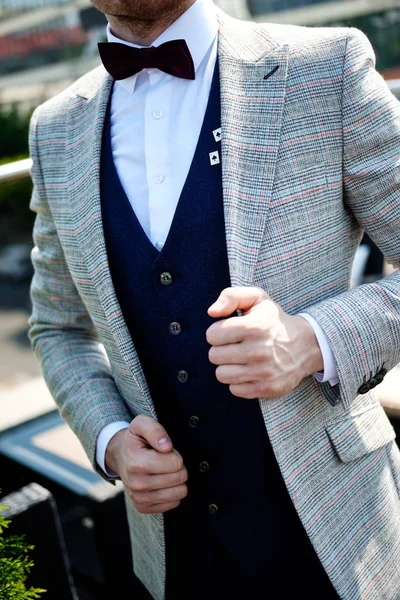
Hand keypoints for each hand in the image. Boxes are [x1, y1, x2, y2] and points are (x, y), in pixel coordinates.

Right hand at [105, 415, 187, 513]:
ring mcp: (139, 498)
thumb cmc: (134, 440)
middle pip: (180, 478)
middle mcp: (137, 484)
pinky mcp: (143, 507)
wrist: (120, 457)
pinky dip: (172, 493)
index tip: (165, 451)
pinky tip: (162, 483)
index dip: (174, 454)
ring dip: (176, 481)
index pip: (176, 463)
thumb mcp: (141, 424)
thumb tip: (166, 446)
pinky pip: (173, 503)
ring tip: (164, 471)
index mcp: (137, 463)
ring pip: (179, 493)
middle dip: (177, 467)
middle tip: (165, 461)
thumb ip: (155, 429)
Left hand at [206, 287, 322, 399]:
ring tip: (241, 359)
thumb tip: (212, 312)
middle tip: (236, 345)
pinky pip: (234, 389)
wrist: (306, 345)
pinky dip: (238, 382)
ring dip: (228, 366)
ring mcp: (263, 372)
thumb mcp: (257, 298)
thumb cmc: (275, 321)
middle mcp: (258, 350)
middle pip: (214, 356)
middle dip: (221, 349)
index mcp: (254, 327)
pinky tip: (249, 371)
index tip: (229, 332)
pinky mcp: (266, 388)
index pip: (212, 335)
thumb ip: (232, 296)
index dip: (217, 332)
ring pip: (221, 374)